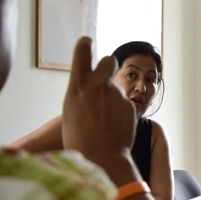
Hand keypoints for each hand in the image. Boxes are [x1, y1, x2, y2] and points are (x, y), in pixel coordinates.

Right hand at [62, 37, 137, 179]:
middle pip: (109, 60)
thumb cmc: (79, 140)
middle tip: (105, 79)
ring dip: (114, 98)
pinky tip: (115, 127)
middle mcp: (98, 85)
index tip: (87, 42)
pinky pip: (125, 104)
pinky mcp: (130, 105)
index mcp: (77, 86)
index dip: (85, 45)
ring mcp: (116, 94)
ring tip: (106, 120)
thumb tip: (87, 89)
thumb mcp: (70, 112)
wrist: (101, 158)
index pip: (82, 52)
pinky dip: (122, 112)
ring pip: (118, 88)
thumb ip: (80, 95)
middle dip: (108, 66)